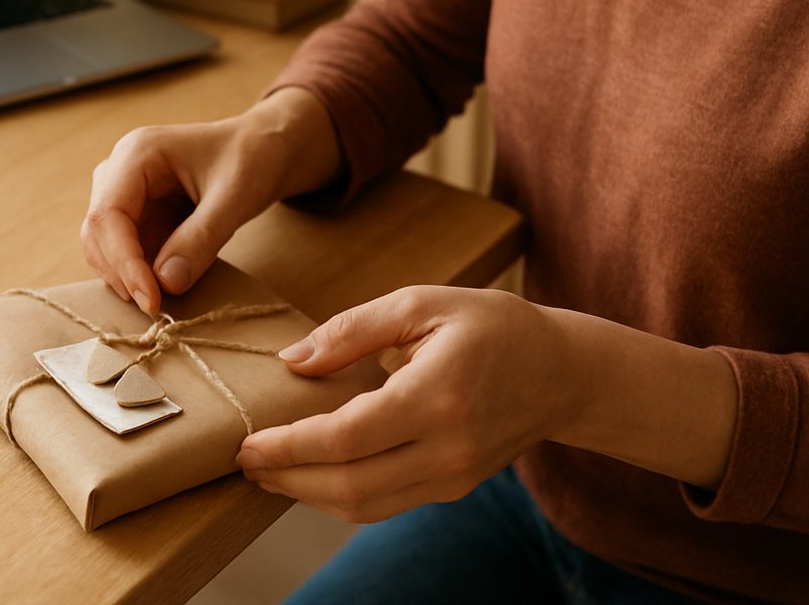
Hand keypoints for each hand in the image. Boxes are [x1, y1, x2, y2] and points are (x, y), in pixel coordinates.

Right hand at [80, 89, 341, 313]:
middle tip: (156, 307)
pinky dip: (137, 273)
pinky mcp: (136, 212)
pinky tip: (162, 286)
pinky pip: (123, 250)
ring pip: (104, 245)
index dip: (124, 262)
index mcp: (137, 153)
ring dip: (126, 276)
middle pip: (97, 231)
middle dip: (122, 273)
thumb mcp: (235, 198)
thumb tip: (166, 284)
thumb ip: (201, 239)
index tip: (151, 300)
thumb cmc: (252, 160)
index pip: (108, 215)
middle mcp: (120, 170)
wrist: (265, 149)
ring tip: (160, 299)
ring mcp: (125, 192)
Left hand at [235, 286, 576, 521]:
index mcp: (436, 395)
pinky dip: (341, 494)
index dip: (289, 447)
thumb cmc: (493, 326)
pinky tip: (312, 474)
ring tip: (267, 471)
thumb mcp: (421, 303)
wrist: (564, 372)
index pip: (346, 438)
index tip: (247, 442)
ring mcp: (453, 475)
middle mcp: (446, 447)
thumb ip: (353, 330)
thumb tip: (293, 361)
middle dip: (287, 478)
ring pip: (364, 505)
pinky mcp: (453, 487)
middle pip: (349, 484)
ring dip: (307, 494)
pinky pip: (385, 503)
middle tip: (244, 460)